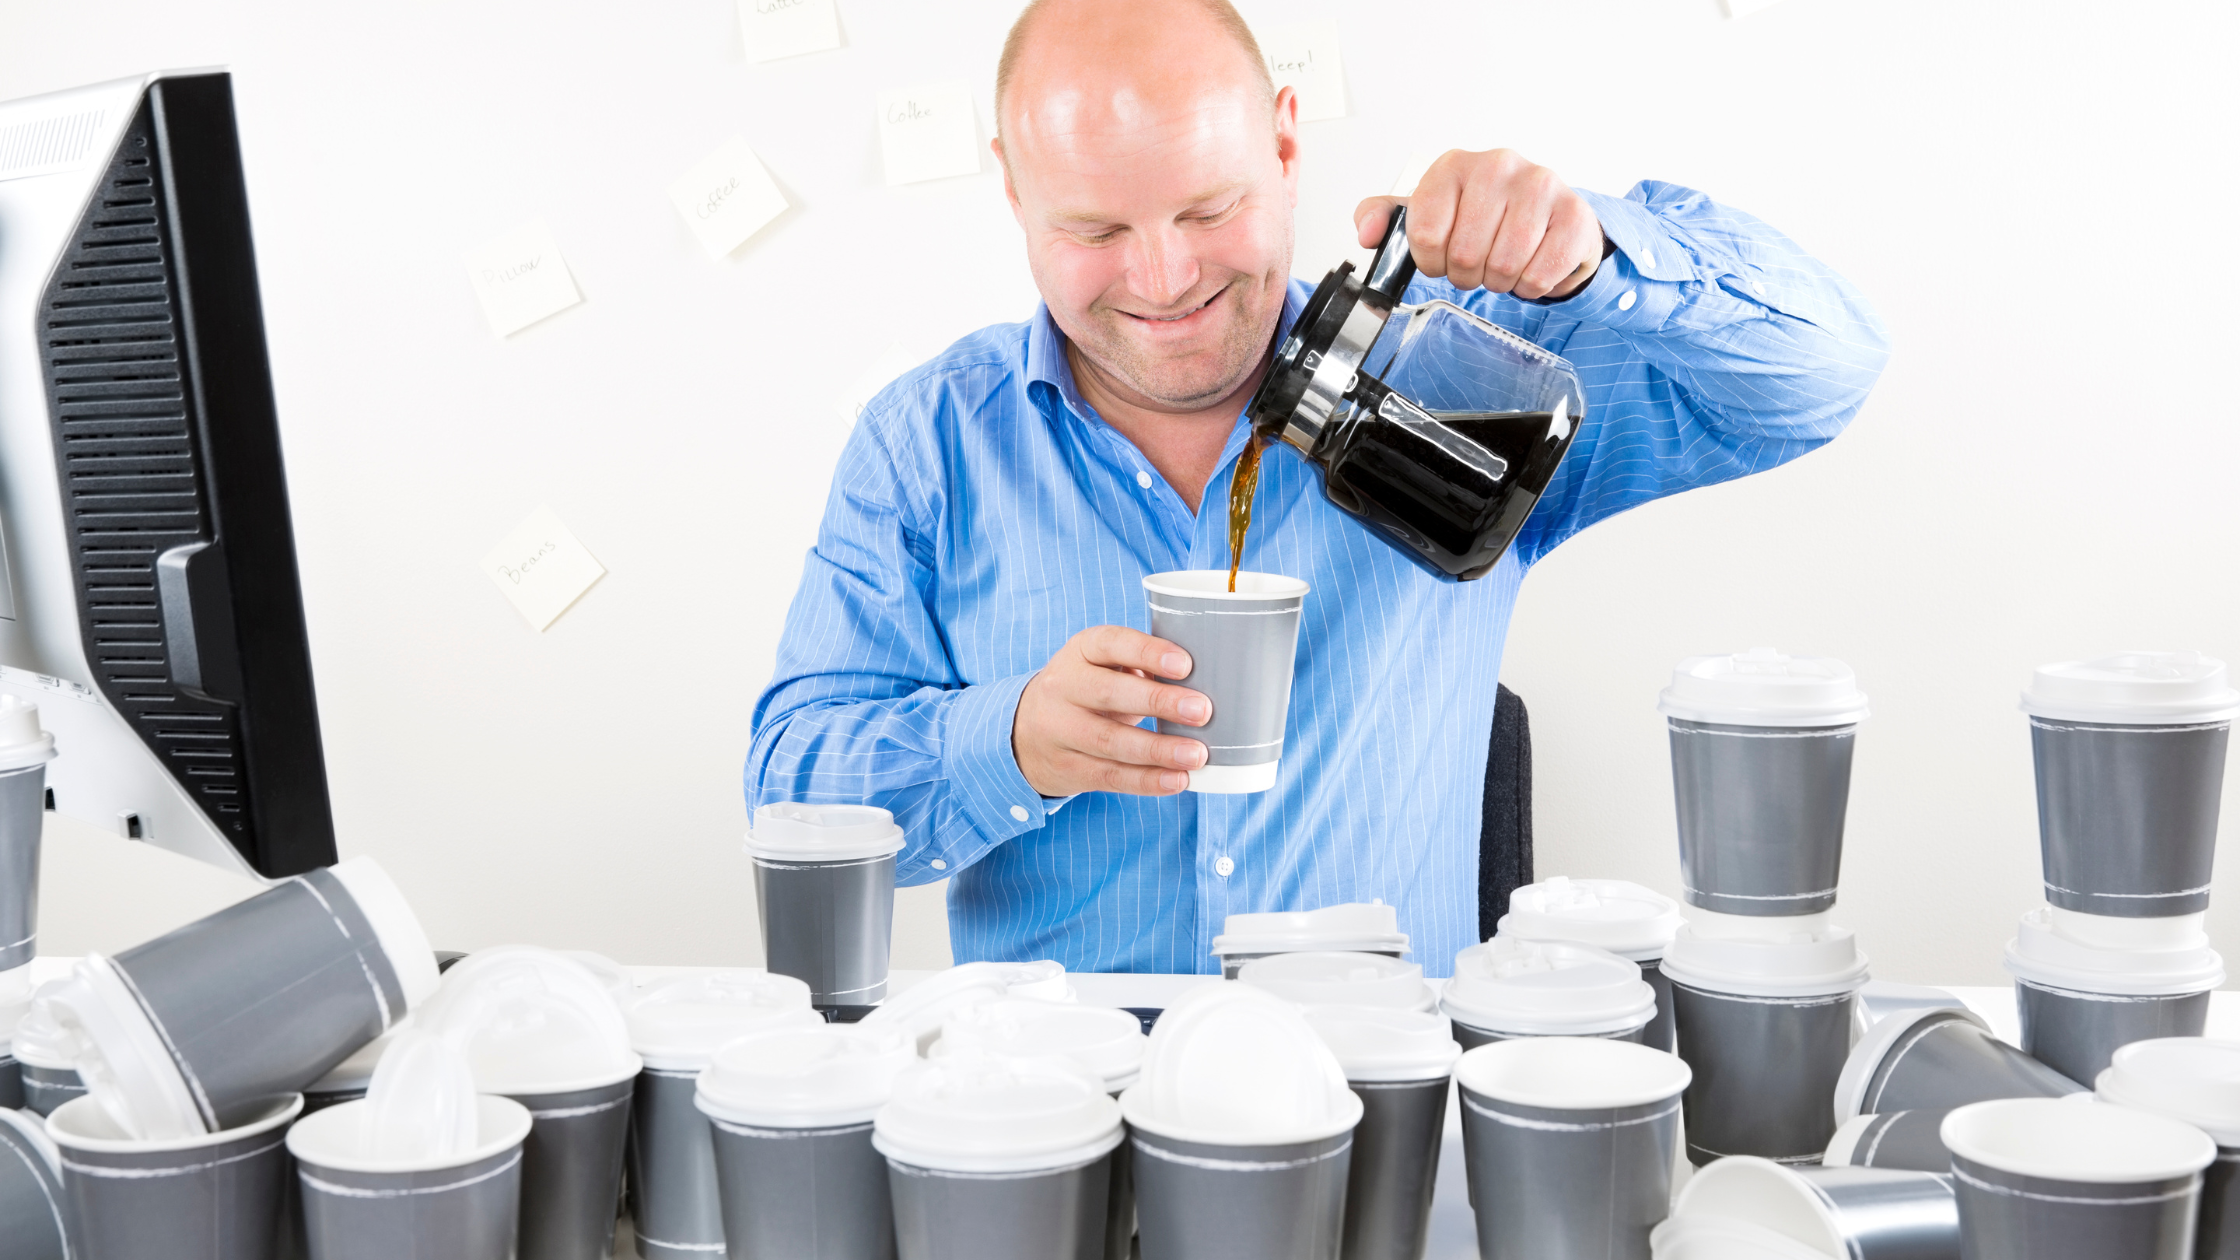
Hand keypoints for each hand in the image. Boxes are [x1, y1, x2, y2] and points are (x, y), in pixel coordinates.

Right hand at [1013, 626, 1210, 796]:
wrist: (1025, 733)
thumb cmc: (1088, 690)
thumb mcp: (1102, 665)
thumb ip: (1141, 666)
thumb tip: (1207, 679)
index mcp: (1080, 651)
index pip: (1111, 644)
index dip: (1148, 653)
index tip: (1185, 664)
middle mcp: (1063, 687)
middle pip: (1108, 694)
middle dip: (1158, 703)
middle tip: (1201, 710)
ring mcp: (1060, 730)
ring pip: (1110, 741)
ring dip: (1158, 750)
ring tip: (1196, 754)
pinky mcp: (1068, 768)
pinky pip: (1110, 776)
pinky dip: (1147, 781)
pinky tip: (1177, 780)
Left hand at [1355, 149, 1603, 300]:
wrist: (1549, 217)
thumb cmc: (1484, 217)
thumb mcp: (1430, 213)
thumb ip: (1387, 219)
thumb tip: (1367, 234)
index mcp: (1454, 165)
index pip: (1424, 234)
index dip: (1430, 261)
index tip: (1442, 257)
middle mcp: (1498, 165)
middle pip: (1463, 254)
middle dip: (1466, 274)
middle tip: (1477, 263)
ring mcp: (1541, 186)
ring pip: (1503, 266)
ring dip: (1499, 280)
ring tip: (1503, 264)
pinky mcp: (1575, 214)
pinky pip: (1538, 276)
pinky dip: (1531, 285)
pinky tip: (1532, 264)